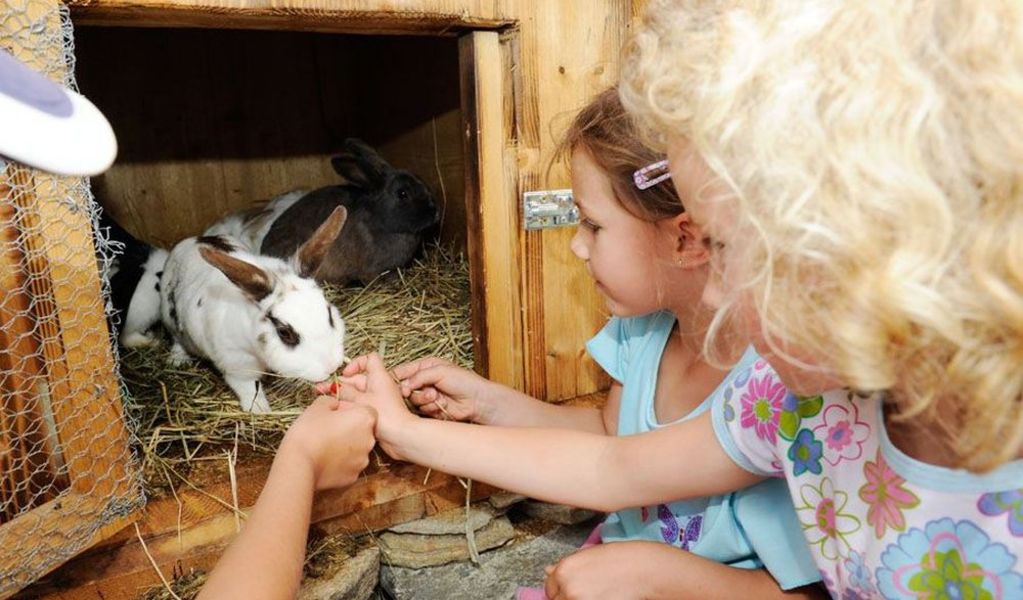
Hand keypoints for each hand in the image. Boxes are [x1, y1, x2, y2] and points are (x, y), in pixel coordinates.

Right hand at [277, 396, 376, 490]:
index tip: (334, 413)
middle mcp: (369, 440)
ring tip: (323, 445)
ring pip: (356, 449)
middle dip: (348, 428)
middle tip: (327, 429)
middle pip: (362, 430)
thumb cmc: (308, 432)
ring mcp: (363, 460)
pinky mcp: (353, 476)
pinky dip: (339, 462)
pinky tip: (323, 459)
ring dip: (344, 446)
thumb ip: (331, 401)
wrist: (298, 464)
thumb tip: (334, 404)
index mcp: (365, 418)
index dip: (349, 410)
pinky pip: (348, 465)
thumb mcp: (317, 406)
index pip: (364, 410)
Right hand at [336, 353, 417, 458]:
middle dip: (341, 385)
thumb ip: (345, 392)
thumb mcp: (360, 400)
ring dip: (344, 398)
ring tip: (328, 403)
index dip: (356, 364)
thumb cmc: (386, 417)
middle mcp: (380, 386)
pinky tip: (338, 414)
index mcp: (379, 377)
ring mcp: (378, 400)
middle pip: (358, 379)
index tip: (345, 374)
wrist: (401, 437)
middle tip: (323, 390)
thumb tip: (335, 387)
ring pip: (357, 395)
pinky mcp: (377, 413)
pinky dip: (351, 408)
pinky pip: (360, 406)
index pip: (369, 359)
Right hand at [392, 356, 489, 421]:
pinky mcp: (431, 409)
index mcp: (424, 367)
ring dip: (424, 399)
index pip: (402, 371)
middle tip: (412, 392)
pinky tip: (442, 404)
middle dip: (410, 391)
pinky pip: (422, 410)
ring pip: (413, 401)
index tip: (393, 386)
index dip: (395, 378)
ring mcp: (427, 396)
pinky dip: (431, 407)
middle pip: (404, 388)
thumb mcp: (439, 371)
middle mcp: (424, 381)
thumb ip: (418, 376)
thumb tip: (403, 386)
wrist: (477, 400)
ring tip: (436, 395)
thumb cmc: (463, 381)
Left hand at [544, 542, 666, 599]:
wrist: (645, 570)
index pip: (550, 588)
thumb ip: (568, 566)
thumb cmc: (621, 558)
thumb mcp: (590, 555)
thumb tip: (547, 570)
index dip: (561, 588)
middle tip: (587, 592)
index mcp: (564, 569)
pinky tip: (605, 597)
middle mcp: (568, 588)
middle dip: (568, 597)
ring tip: (598, 594)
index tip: (571, 589)